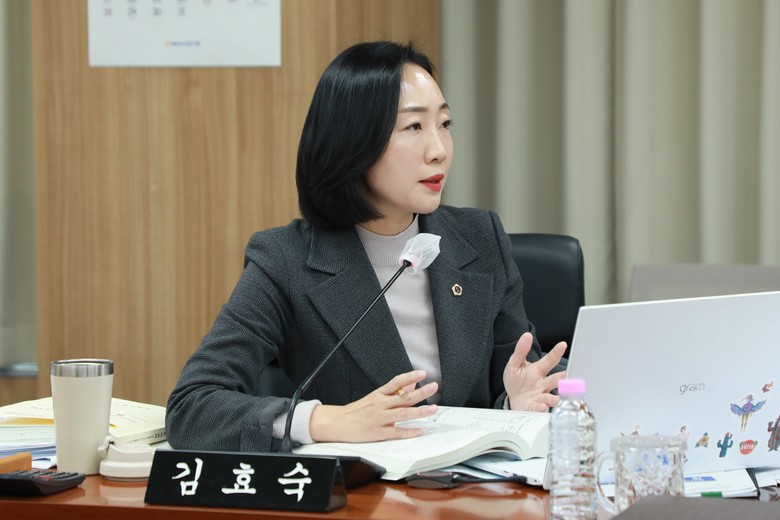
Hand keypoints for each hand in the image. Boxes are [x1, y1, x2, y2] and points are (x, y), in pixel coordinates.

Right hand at [309, 370, 438, 442]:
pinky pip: (396, 432)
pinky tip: (419, 430)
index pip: (396, 382)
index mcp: (378, 394)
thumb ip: (393, 392)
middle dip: (421, 392)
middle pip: (403, 397)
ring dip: (420, 412)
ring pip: (402, 414)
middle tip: (434, 387)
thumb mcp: (374, 397)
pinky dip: (409, 432)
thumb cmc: (356, 411)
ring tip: (433, 409)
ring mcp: (379, 419)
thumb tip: (410, 385)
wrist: (336, 423)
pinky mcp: (377, 433)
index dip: (410, 377)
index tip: (422, 373)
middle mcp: (380, 405)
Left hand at [503, 332, 566, 411]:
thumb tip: (527, 335)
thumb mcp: (514, 364)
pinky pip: (540, 409)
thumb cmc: (516, 380)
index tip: (563, 344)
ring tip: (555, 399)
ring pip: (552, 397)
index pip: (549, 360)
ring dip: (555, 398)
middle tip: (569, 375)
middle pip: (557, 380)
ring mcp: (542, 396)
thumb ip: (521, 351)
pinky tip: (541, 406)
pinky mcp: (536, 408)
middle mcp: (544, 384)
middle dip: (564, 378)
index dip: (556, 352)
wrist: (512, 399)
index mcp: (539, 370)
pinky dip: (541, 408)